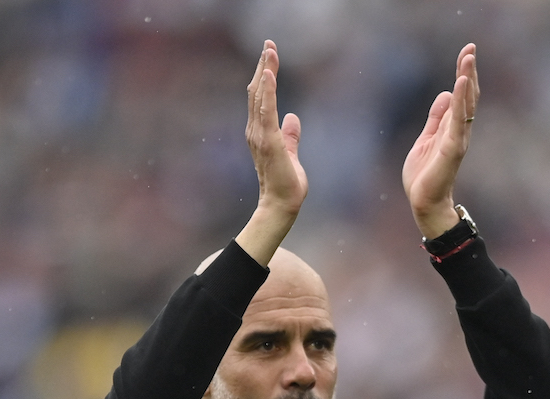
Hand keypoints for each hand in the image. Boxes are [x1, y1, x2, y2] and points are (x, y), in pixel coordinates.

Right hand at [235, 40, 307, 265]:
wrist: (282, 206)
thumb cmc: (286, 184)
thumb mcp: (291, 153)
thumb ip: (291, 135)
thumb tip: (294, 118)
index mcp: (261, 132)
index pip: (261, 98)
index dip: (264, 75)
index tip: (269, 54)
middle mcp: (256, 131)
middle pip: (257, 92)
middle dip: (263, 66)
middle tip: (269, 43)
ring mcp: (260, 136)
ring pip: (259, 97)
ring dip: (265, 72)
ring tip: (269, 51)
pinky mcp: (269, 142)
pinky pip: (266, 111)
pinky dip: (267, 92)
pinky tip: (268, 74)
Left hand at [402, 44, 478, 238]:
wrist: (424, 202)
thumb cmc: (425, 175)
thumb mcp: (426, 139)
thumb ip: (436, 118)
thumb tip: (444, 93)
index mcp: (452, 127)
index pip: (461, 95)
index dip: (463, 74)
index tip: (466, 52)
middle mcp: (459, 130)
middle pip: (467, 95)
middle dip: (469, 71)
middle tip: (471, 47)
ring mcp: (458, 138)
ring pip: (465, 104)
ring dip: (467, 80)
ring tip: (468, 58)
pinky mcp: (452, 148)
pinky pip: (458, 120)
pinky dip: (460, 101)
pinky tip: (460, 83)